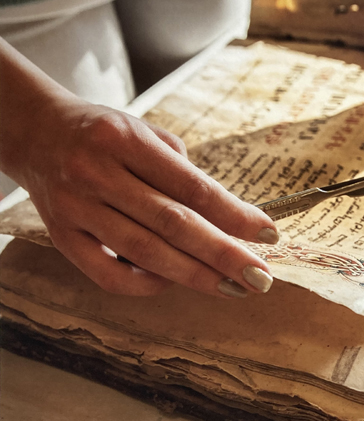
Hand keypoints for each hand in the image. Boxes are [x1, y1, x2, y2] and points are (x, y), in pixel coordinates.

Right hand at [0, 39, 277, 298]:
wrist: (37, 132)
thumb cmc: (106, 134)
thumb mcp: (147, 135)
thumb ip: (184, 175)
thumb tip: (230, 223)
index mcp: (125, 139)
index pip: (192, 186)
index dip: (235, 214)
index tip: (270, 235)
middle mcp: (97, 172)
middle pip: (172, 223)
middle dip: (223, 254)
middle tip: (261, 277)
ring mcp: (75, 208)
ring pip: (144, 252)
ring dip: (195, 275)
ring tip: (234, 288)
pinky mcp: (61, 237)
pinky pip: (106, 274)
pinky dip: (145, 284)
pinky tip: (175, 282)